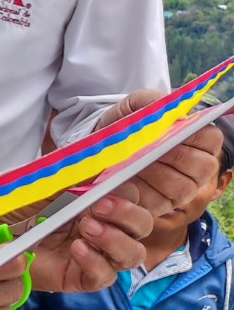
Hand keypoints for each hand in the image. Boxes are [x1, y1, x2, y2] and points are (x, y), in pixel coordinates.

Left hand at [29, 183, 149, 292]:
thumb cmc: (19, 206)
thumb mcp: (44, 183)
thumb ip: (72, 172)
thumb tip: (98, 154)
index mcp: (100, 202)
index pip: (133, 197)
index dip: (127, 194)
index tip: (106, 187)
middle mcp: (106, 228)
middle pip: (142, 225)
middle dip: (127, 215)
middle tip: (99, 207)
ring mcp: (97, 255)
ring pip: (132, 254)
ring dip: (115, 240)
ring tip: (86, 228)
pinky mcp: (82, 278)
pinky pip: (104, 277)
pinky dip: (95, 263)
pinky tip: (77, 249)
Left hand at [99, 90, 224, 221]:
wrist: (98, 146)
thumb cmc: (124, 124)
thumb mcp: (135, 106)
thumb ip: (152, 102)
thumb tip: (169, 109)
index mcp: (197, 141)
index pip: (211, 139)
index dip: (194, 135)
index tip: (170, 130)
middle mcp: (196, 169)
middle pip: (203, 167)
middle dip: (175, 155)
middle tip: (149, 147)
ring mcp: (180, 190)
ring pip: (182, 188)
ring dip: (155, 173)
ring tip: (132, 161)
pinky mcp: (160, 206)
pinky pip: (158, 203)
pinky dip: (140, 190)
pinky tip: (124, 179)